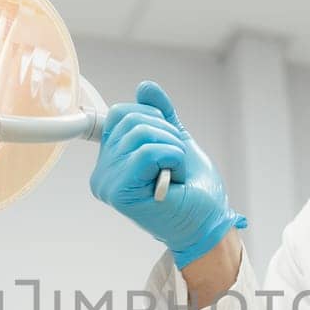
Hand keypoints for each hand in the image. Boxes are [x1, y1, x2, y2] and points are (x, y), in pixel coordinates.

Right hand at [90, 80, 246, 267]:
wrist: (207, 223)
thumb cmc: (193, 190)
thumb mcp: (176, 140)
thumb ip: (160, 115)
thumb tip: (145, 87)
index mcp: (111, 160)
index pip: (120, 114)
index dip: (153, 119)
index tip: (167, 147)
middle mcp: (102, 172)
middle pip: (131, 119)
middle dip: (167, 134)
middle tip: (176, 163)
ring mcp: (108, 183)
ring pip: (141, 133)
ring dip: (172, 148)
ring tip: (175, 173)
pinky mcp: (119, 193)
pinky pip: (147, 152)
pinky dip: (172, 158)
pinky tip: (174, 180)